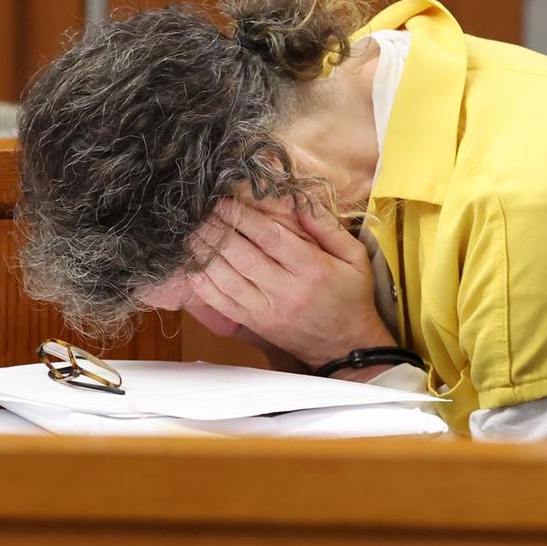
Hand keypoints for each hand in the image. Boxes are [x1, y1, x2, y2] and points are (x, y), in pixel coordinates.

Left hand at [186, 195, 394, 368]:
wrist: (345, 345)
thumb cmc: (351, 296)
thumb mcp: (355, 257)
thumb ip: (328, 227)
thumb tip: (299, 200)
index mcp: (312, 269)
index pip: (270, 237)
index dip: (243, 216)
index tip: (225, 200)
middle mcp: (286, 290)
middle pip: (242, 255)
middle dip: (217, 230)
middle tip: (200, 211)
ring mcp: (267, 310)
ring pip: (227, 279)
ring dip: (205, 254)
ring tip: (191, 232)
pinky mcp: (255, 323)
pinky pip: (222, 303)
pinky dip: (204, 285)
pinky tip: (193, 266)